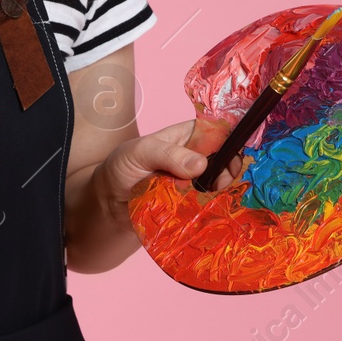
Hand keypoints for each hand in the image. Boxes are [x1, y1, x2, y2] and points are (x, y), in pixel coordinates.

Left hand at [100, 116, 245, 222]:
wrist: (109, 203)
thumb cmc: (122, 168)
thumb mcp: (138, 153)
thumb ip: (166, 154)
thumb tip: (201, 165)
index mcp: (189, 135)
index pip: (219, 130)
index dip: (232, 139)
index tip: (231, 155)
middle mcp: (198, 157)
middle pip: (229, 158)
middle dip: (230, 168)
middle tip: (219, 181)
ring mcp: (199, 182)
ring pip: (225, 184)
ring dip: (223, 190)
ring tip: (209, 194)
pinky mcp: (196, 205)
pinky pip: (214, 206)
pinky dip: (216, 208)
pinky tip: (210, 209)